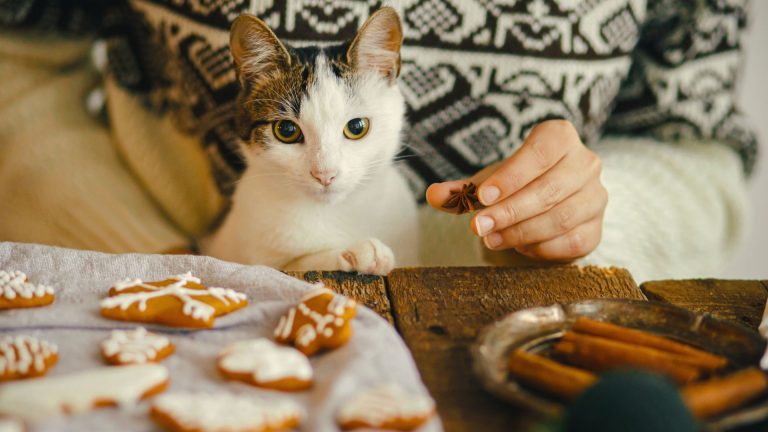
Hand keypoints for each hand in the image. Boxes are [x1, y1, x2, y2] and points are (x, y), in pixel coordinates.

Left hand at [426, 120, 606, 260]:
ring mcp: (595, 197)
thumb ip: (460, 189)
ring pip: (561, 217)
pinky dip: (541, 248)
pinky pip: (571, 242)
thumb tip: (433, 195)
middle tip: (479, 227)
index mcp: (560, 137)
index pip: (539, 152)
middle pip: (549, 189)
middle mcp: (586, 163)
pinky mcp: (596, 228)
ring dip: (521, 232)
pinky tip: (519, 246)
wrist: (543, 201)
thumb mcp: (486, 182)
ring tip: (492, 239)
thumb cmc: (513, 185)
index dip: (511, 176)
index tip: (483, 196)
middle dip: (510, 211)